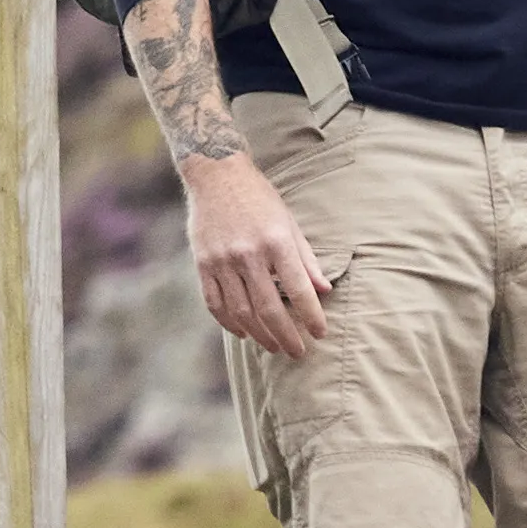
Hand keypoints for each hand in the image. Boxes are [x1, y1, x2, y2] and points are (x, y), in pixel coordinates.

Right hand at [187, 149, 334, 361]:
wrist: (216, 174)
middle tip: (297, 353)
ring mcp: (222, 260)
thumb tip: (324, 290)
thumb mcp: (289, 223)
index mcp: (276, 241)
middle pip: (269, 308)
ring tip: (273, 346)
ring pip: (241, 312)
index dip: (311, 316)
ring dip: (259, 335)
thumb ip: (306, 259)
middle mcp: (248, 253)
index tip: (319, 334)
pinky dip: (228, 323)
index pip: (298, 289)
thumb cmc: (259, 198)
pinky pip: (214, 303)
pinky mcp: (202, 263)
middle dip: (286, 336)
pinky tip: (242, 332)